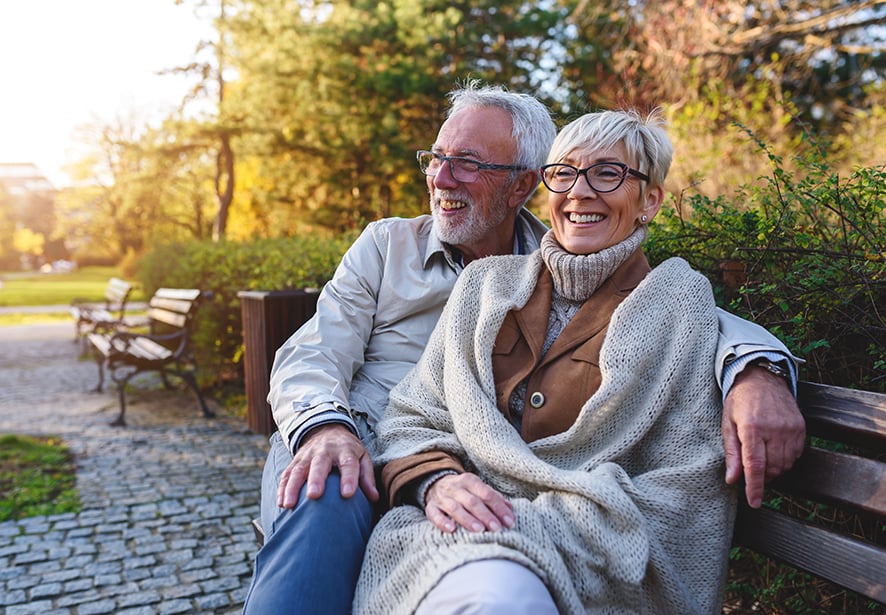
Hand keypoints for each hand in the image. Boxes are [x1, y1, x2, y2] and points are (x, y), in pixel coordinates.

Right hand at [276, 424, 378, 508]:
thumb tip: (374, 498)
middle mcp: (325, 451)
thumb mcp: (362, 457)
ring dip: (292, 487)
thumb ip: (367, 477)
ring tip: (289, 505)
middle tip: (314, 496)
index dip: (349, 478)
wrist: (327, 430)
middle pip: (319, 464)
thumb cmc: (348, 450)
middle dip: (316, 479)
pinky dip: (283, 488)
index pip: (348, 463)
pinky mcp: (295, 460)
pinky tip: (281, 502)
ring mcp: (308, 455)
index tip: (347, 494)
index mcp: (345, 450)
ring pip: (298, 470)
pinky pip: (287, 473)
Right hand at [424, 472, 514, 533]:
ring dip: (467, 519)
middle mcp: (456, 487)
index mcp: (470, 481)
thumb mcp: (477, 489)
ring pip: (455, 507)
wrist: (434, 483)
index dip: (499, 508)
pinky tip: (451, 530)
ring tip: (479, 530)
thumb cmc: (463, 490)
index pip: (487, 494)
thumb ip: (493, 497)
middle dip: (485, 515)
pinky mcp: (431, 506)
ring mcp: (442, 497)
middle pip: (472, 501)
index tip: (509, 522)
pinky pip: (434, 514)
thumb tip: (510, 508)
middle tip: (496, 528)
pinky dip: (442, 521)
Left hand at [722, 366, 805, 507]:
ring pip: (785, 465)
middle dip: (762, 478)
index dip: (755, 487)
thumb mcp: (727, 424)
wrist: (762, 379)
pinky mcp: (801, 428)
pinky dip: (785, 460)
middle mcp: (774, 429)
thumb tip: (732, 480)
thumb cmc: (740, 402)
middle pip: (772, 469)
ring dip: (773, 470)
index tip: (754, 503)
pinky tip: (774, 451)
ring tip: (761, 459)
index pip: (755, 466)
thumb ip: (732, 453)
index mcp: (752, 428)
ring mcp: (790, 429)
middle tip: (751, 473)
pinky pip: (796, 455)